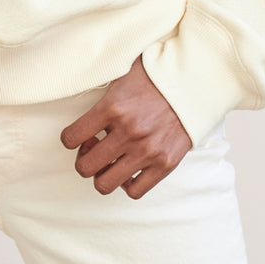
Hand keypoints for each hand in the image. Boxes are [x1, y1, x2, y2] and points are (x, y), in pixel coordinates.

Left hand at [60, 55, 191, 198]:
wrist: (194, 80)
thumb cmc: (156, 73)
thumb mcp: (122, 72)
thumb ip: (101, 91)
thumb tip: (79, 94)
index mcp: (113, 106)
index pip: (71, 137)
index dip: (69, 138)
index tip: (77, 134)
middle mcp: (128, 132)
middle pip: (85, 167)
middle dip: (83, 159)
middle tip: (93, 147)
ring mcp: (147, 151)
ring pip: (105, 184)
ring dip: (102, 174)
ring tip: (110, 159)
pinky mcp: (165, 164)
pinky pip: (134, 191)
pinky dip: (127, 183)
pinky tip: (129, 167)